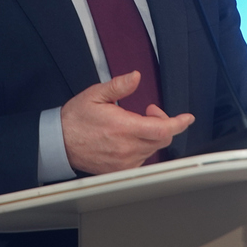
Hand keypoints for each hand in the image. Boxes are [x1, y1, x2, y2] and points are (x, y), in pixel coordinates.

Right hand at [61, 71, 194, 174]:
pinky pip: (142, 159)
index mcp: (123, 128)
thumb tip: (135, 77)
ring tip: (134, 123)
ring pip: (153, 149)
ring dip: (152, 134)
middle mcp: (126, 148)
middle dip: (163, 123)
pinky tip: (129, 138)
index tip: (187, 118)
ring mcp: (124, 162)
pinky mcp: (120, 169)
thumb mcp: (96, 94)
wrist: (59, 143)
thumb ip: (119, 86)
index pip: (162, 129)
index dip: (179, 123)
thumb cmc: (76, 118)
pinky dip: (143, 146)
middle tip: (149, 111)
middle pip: (162, 139)